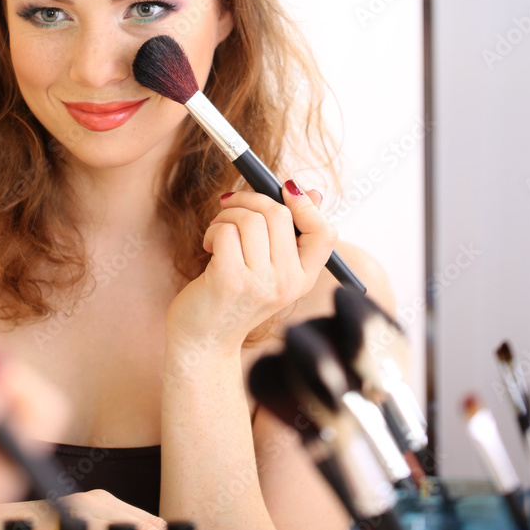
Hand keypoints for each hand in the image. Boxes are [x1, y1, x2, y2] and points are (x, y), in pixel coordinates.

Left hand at [166, 181, 336, 353]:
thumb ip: (290, 234)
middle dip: (250, 200)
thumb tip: (310, 192)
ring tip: (217, 232)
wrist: (204, 341)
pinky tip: (209, 247)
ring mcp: (260, 283)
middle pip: (280, 214)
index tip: (284, 189)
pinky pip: (226, 230)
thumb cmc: (233, 297)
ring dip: (227, 216)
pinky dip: (213, 230)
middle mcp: (287, 282)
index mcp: (303, 278)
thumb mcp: (269, 267)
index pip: (325, 232)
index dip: (306, 205)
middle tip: (230, 206)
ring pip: (250, 219)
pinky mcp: (231, 280)